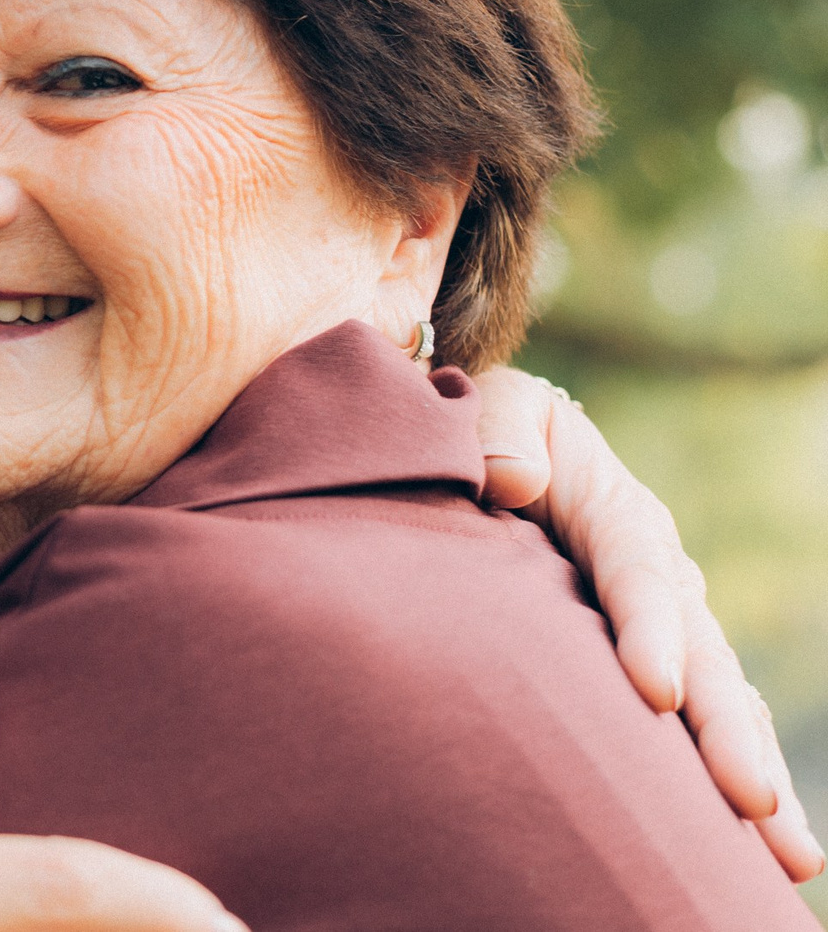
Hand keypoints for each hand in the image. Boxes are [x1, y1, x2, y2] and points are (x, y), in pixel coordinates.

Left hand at [473, 367, 823, 880]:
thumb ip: (495, 431)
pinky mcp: (639, 671)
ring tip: (787, 857)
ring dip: (748, 777)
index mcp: (618, 517)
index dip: (649, 631)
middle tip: (754, 806)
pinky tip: (751, 856)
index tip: (653, 693)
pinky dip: (709, 789)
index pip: (638, 575)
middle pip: (702, 660)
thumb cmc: (476, 428)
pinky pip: (685, 730)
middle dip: (727, 736)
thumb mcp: (485, 406)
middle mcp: (656, 579)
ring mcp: (658, 630)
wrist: (480, 447)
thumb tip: (509, 482)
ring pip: (714, 706)